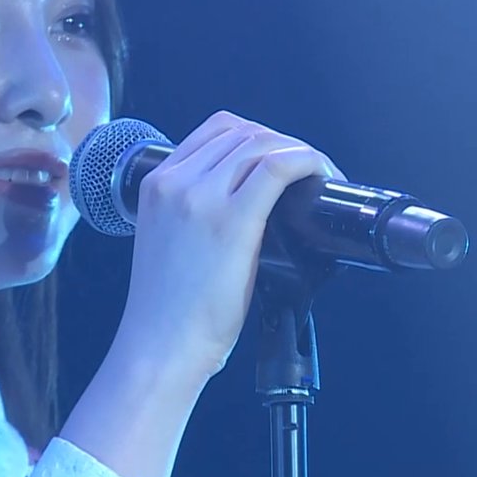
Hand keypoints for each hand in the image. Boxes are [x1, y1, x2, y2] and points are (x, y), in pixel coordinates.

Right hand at [111, 110, 345, 382]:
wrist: (160, 346)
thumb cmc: (170, 308)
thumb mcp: (170, 240)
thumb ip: (196, 212)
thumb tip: (251, 202)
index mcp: (156, 183)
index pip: (216, 130)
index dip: (259, 136)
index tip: (281, 159)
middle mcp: (176, 181)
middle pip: (244, 132)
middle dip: (283, 143)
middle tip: (308, 172)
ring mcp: (201, 197)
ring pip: (262, 144)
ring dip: (300, 153)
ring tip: (318, 178)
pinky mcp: (231, 220)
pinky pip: (277, 168)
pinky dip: (306, 162)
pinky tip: (321, 177)